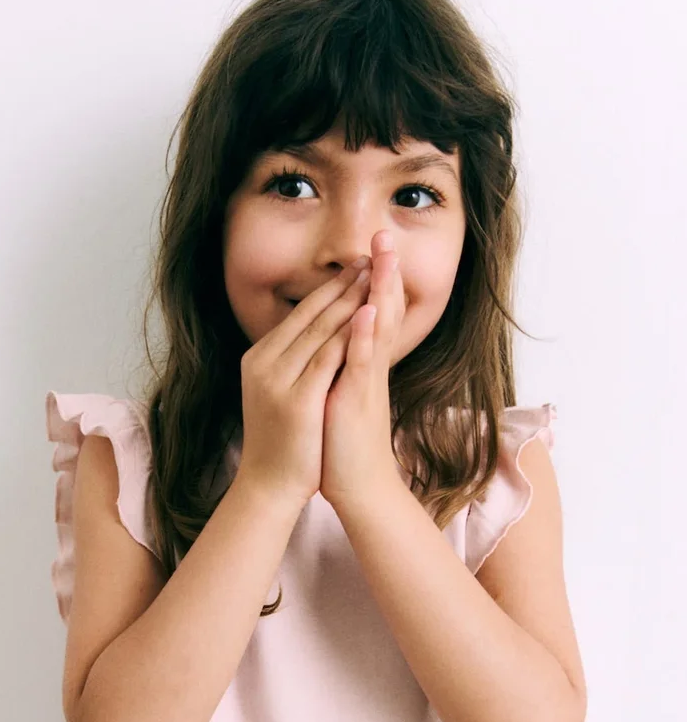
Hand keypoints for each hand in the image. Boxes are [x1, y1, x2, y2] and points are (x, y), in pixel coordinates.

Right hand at [236, 258, 373, 508]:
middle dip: (344, 284)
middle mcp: (264, 363)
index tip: (357, 266)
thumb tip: (309, 338)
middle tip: (372, 254)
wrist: (270, 485)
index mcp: (260, 358)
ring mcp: (278, 380)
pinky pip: (327, 358)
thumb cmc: (283, 442)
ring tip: (375, 271)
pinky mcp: (297, 400)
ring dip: (350, 298)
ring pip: (320, 330)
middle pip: (310, 315)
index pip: (299, 314)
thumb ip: (290, 364)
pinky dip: (348, 333)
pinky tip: (366, 311)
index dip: (330, 288)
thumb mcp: (280, 393)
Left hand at [320, 230, 406, 506]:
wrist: (358, 488)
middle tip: (385, 233)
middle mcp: (369, 367)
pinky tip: (369, 310)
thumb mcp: (342, 397)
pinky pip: (365, 363)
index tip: (373, 247)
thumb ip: (343, 368)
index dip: (374, 280)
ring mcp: (367, 382)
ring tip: (384, 254)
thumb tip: (337, 344)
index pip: (372, 312)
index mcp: (363, 365)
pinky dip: (367, 336)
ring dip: (381, 290)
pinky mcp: (359, 400)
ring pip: (379, 328)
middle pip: (382, 309)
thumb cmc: (344, 445)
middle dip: (383, 272)